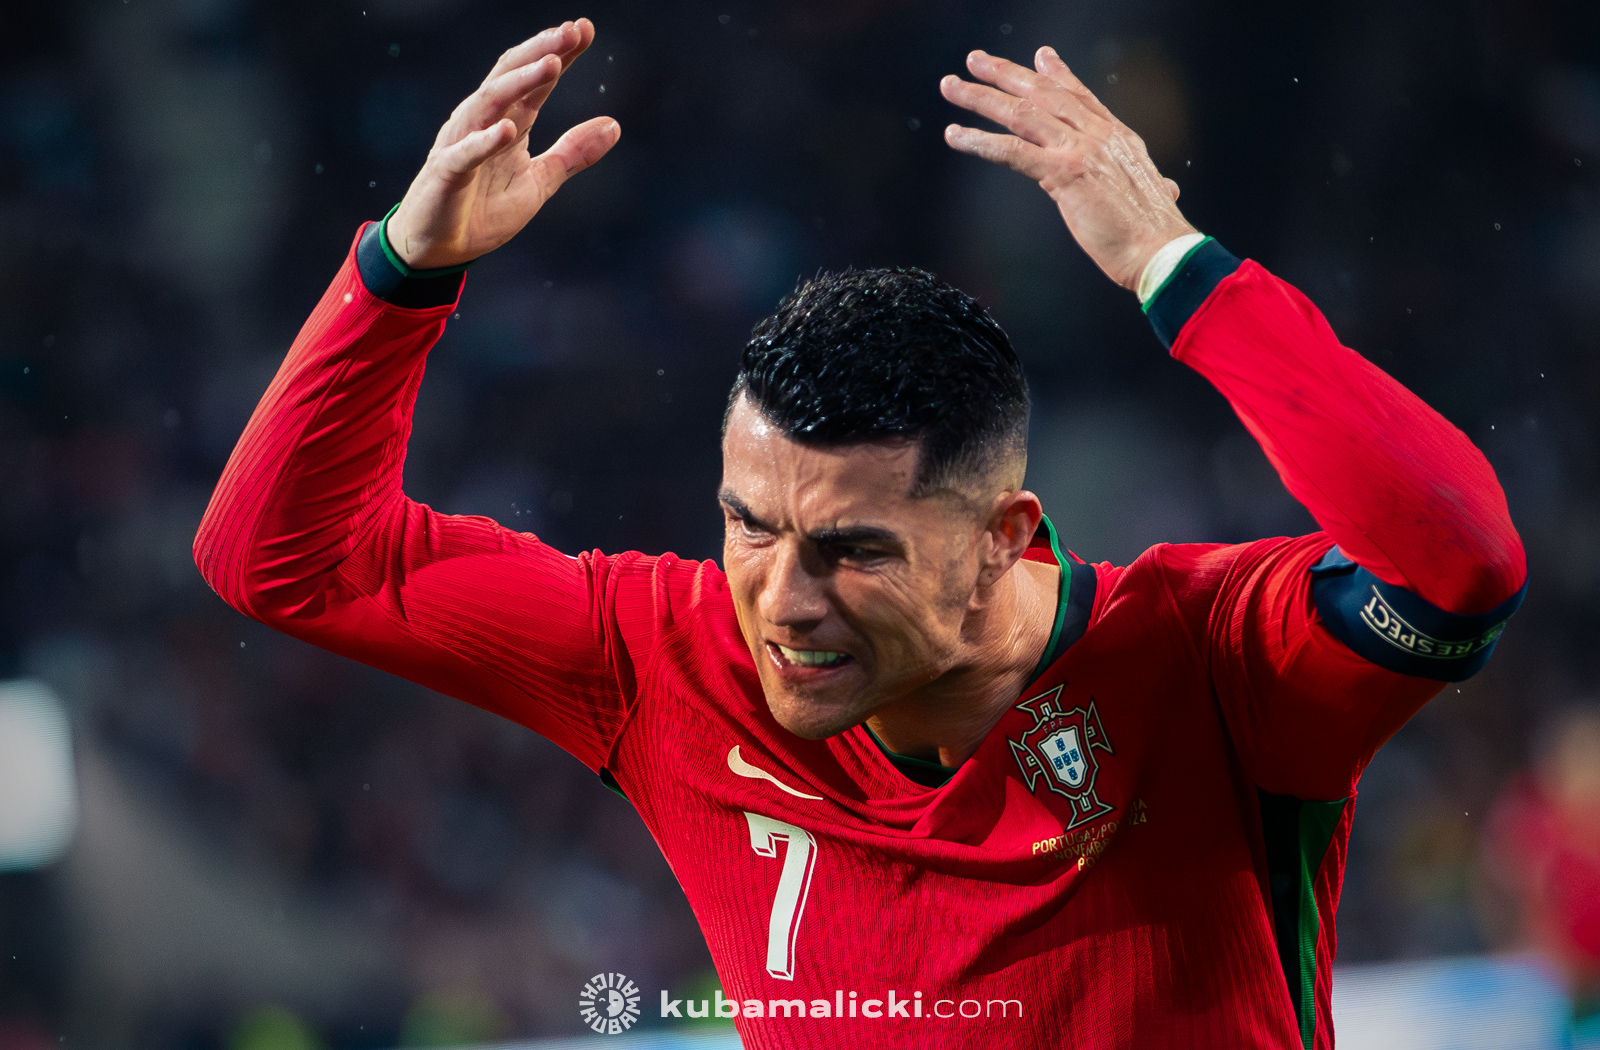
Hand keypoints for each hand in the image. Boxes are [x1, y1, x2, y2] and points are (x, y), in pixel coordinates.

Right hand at [386, 19, 618, 269]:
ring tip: (551, 65)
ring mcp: (461, 144)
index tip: (585, 29)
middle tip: (571, 31)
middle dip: (540, 52)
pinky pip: (464, 154)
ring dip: (520, 82)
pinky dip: (485, 141)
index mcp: (507, 122)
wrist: (441, 249)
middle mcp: (482, 123)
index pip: (535, 81)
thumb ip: (572, 153)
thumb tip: (614, 124)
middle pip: (510, 77)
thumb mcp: (539, 182)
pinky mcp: (446, 173)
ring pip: (489, 103)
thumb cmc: (484, 210)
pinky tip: (507, 130)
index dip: (559, 54)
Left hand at [941, 47, 1196, 290]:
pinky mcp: (1065, 173)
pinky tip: (956, 137)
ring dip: (980, 98)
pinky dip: (980, 142)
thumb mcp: (1156, 195)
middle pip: (1044, 93)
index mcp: (1118, 138)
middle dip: (1005, 73)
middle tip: (975, 61)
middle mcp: (1098, 135)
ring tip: (951, 87)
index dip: (1057, 73)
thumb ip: (1155, 184)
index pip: (1080, 95)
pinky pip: (1012, 151)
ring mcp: (1080, 150)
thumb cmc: (1155, 235)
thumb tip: (1169, 189)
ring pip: (1021, 113)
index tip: (1038, 57)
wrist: (1162, 253)